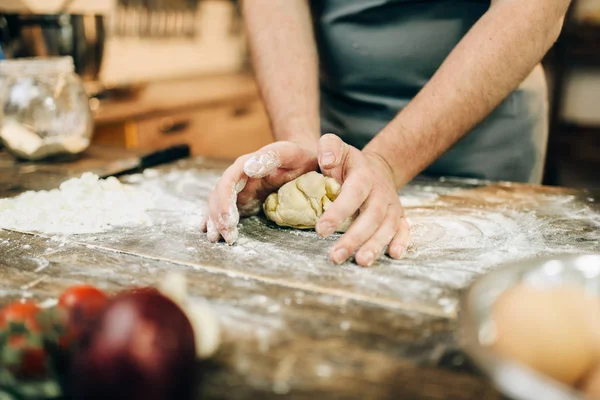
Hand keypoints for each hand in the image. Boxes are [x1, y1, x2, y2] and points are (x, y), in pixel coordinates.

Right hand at [201, 140, 317, 243]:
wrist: (302, 162)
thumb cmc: (298, 157)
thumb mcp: (289, 153)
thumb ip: (271, 156)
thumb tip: (249, 168)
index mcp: (245, 164)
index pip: (228, 181)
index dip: (224, 200)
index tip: (229, 219)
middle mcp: (237, 177)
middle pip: (218, 196)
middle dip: (219, 216)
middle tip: (228, 236)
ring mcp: (238, 190)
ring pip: (217, 205)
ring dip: (216, 222)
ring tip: (219, 239)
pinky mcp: (241, 201)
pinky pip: (224, 211)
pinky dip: (218, 222)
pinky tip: (215, 235)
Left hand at [316, 134, 409, 266]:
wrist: (376, 168)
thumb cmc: (349, 163)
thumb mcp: (337, 148)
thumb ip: (329, 147)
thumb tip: (325, 160)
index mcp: (364, 176)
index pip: (353, 194)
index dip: (338, 212)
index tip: (321, 229)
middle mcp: (381, 192)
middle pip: (371, 216)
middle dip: (354, 238)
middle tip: (336, 256)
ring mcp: (392, 205)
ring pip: (387, 227)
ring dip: (375, 245)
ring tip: (361, 262)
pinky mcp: (399, 216)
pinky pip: (404, 229)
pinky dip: (401, 241)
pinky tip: (394, 255)